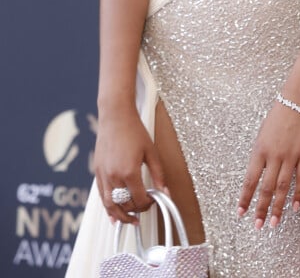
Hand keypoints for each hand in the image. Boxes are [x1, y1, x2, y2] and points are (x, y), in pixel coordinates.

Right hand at [94, 106, 167, 224]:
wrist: (115, 116)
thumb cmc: (134, 131)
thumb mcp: (151, 152)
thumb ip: (158, 175)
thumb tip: (166, 192)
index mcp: (129, 171)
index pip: (139, 200)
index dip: (148, 204)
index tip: (153, 201)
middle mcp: (114, 176)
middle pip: (124, 204)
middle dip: (136, 210)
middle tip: (144, 210)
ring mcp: (103, 175)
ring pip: (110, 205)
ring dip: (120, 216)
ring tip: (129, 220)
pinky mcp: (97, 172)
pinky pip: (101, 196)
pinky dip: (107, 207)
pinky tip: (113, 214)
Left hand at [238, 100, 299, 228]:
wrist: (298, 100)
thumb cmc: (278, 116)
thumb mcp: (262, 134)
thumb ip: (260, 155)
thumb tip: (258, 176)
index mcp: (260, 150)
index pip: (250, 179)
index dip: (245, 197)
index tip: (241, 213)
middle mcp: (274, 155)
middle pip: (266, 188)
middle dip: (261, 208)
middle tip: (258, 226)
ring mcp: (291, 156)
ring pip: (283, 187)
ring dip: (278, 207)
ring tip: (275, 223)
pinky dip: (298, 194)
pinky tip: (294, 207)